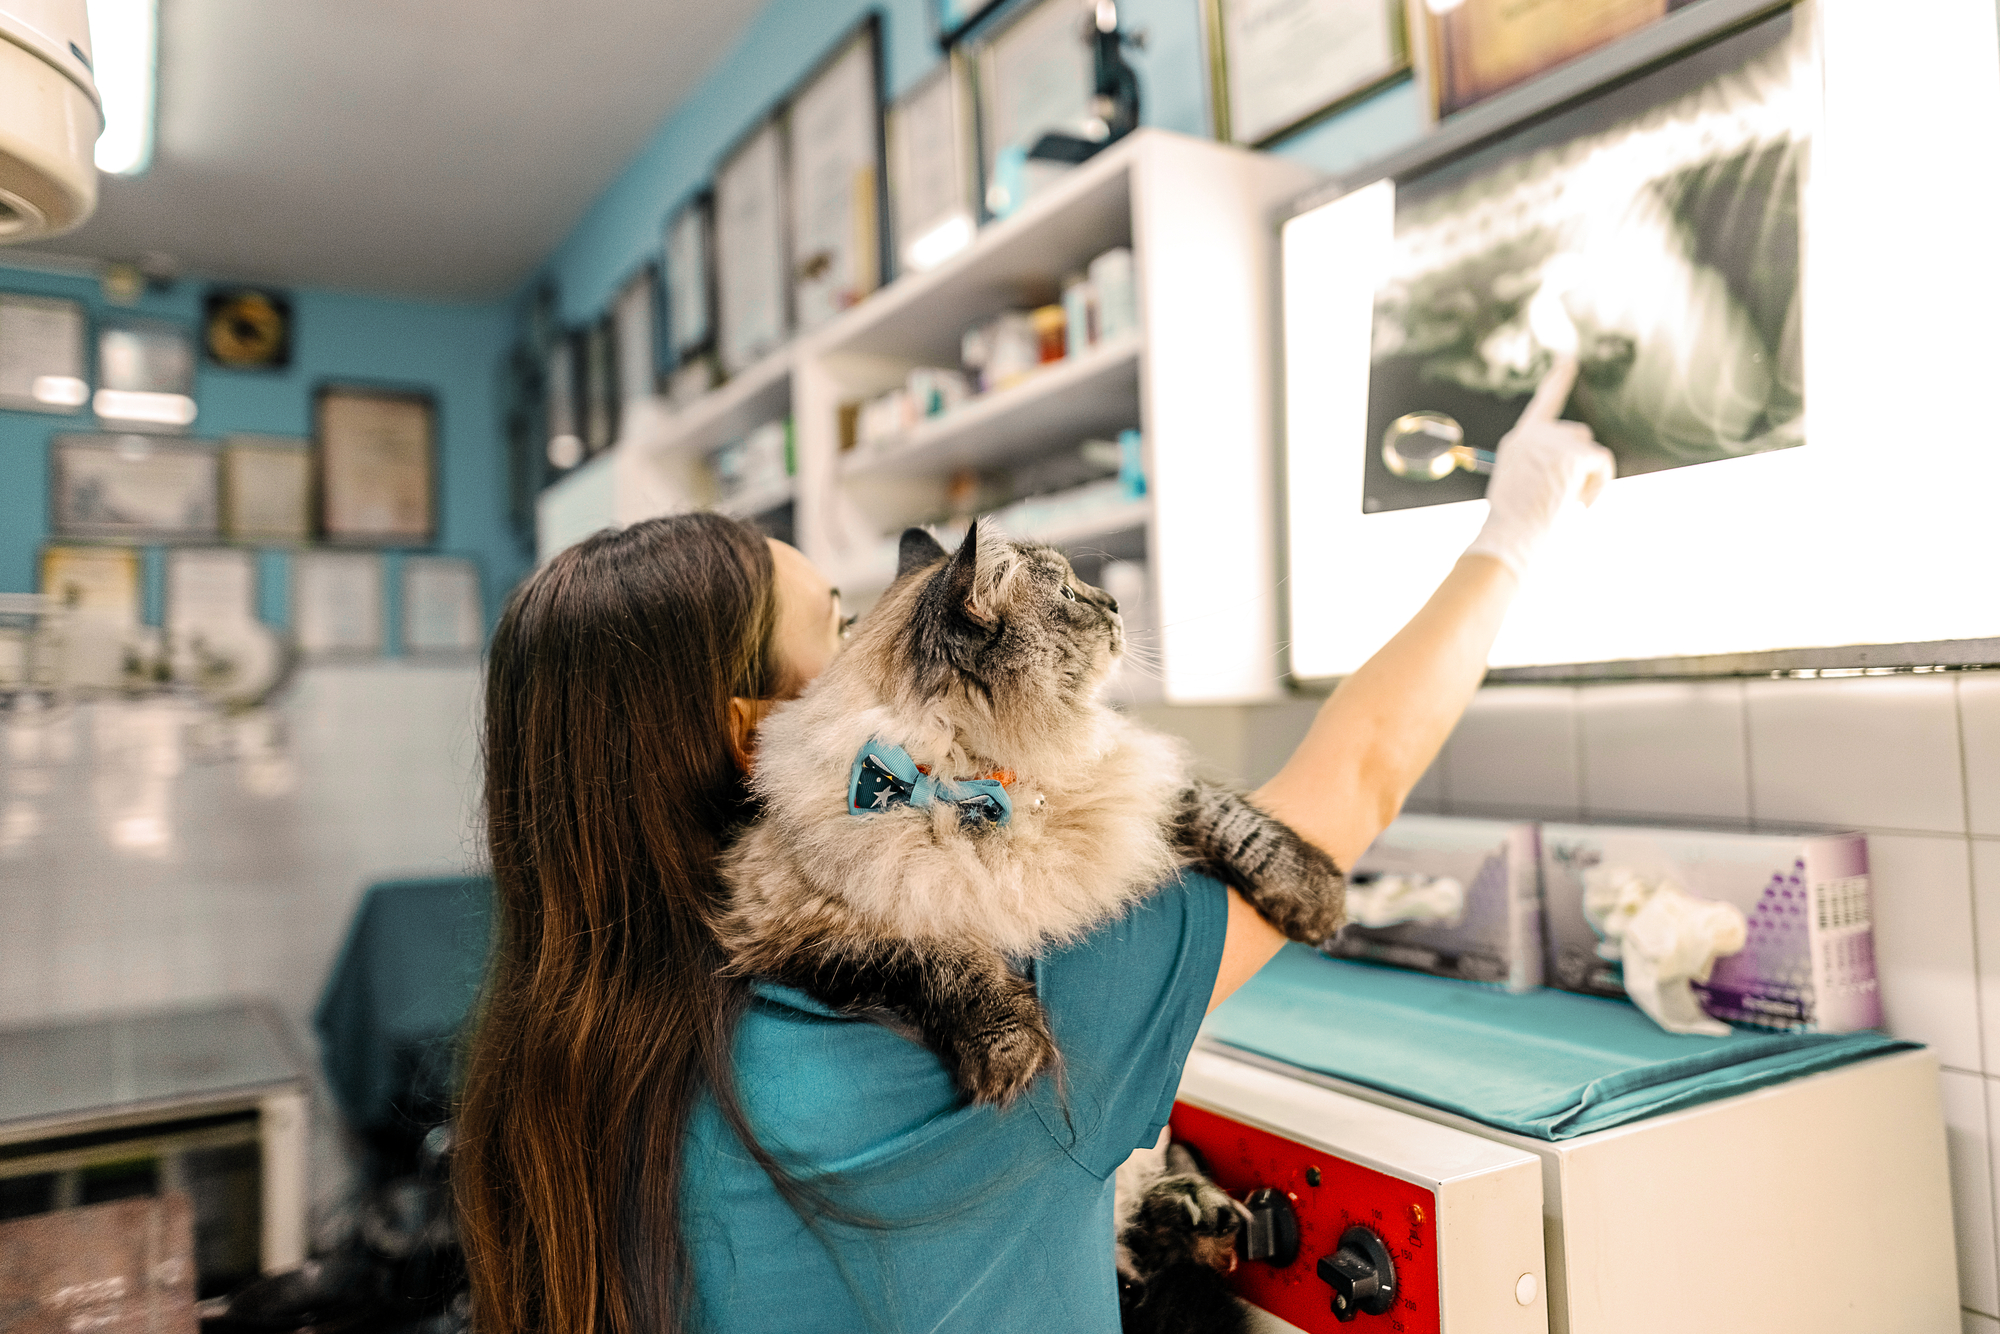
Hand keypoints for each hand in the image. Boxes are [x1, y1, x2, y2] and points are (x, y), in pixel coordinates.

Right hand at [1463, 355, 1614, 579]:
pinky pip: (1603, 463)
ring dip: (1590, 480)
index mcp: (1517, 442)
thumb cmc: (1516, 526)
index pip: (1543, 404)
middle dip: (1583, 464)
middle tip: (1572, 501)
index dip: (1558, 381)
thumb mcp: (1526, 489)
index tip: (1569, 360)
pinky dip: (1599, 486)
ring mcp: (1551, 441)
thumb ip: (1547, 466)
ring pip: (1592, 452)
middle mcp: (1532, 434)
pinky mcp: (1570, 453)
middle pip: (1578, 434)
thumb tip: (1585, 460)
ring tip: (1571, 507)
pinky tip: (1581, 505)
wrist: (1509, 537)